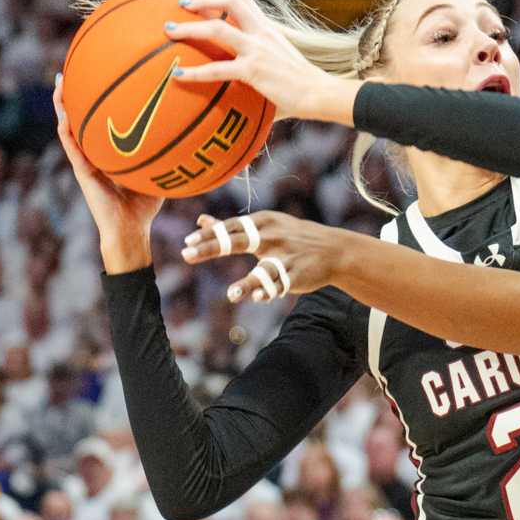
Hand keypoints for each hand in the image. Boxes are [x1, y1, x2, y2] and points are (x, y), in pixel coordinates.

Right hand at [53, 73, 162, 271]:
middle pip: (81, 117)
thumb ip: (168, 153)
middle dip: (77, 93)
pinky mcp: (81, 171)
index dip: (98, 99)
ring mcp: (85, 161)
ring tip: (59, 82)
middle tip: (74, 67)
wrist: (130, 231)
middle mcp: (94, 152)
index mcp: (108, 152)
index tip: (100, 74)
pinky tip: (63, 112)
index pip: (100, 120)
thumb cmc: (145, 207)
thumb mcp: (159, 172)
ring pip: (68, 127)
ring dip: (62, 105)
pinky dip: (66, 128)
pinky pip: (71, 146)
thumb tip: (193, 135)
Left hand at [160, 0, 354, 124]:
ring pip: (218, 30)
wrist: (320, 94)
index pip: (244, 0)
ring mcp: (257, 50)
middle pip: (231, 2)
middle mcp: (262, 34)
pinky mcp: (253, 71)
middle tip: (181, 3)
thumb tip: (247, 84)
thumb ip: (263, 65)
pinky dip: (195, 72)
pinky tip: (177, 76)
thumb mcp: (282, 65)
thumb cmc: (303, 87)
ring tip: (169, 30)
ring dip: (190, 28)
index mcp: (268, 30)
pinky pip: (217, 69)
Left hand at [180, 210, 363, 303]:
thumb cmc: (291, 236)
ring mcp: (285, 257)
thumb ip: (232, 228)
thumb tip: (201, 221)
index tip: (187, 243)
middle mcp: (272, 237)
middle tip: (187, 254)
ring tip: (232, 294)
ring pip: (264, 270)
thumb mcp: (265, 227)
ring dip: (248, 283)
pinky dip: (268, 292)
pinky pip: (279, 285)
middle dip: (212, 247)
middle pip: (238, 241)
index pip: (230, 227)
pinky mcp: (296, 275)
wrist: (333, 249)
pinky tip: (257, 298)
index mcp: (262, 223)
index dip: (208, 235)